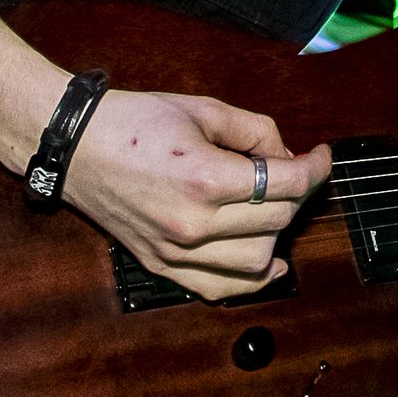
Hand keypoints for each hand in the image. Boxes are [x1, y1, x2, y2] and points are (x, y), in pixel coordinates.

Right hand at [56, 90, 329, 300]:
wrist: (75, 147)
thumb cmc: (134, 122)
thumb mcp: (203, 109)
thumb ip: (257, 131)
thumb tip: (289, 156)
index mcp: (205, 178)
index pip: (287, 184)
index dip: (316, 168)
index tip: (322, 157)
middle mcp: (193, 223)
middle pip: (278, 219)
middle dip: (296, 193)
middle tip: (292, 172)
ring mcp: (176, 251)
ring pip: (258, 260)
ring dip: (276, 232)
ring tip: (271, 207)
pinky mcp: (162, 266)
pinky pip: (221, 288)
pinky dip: (251, 279)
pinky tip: (268, 261)